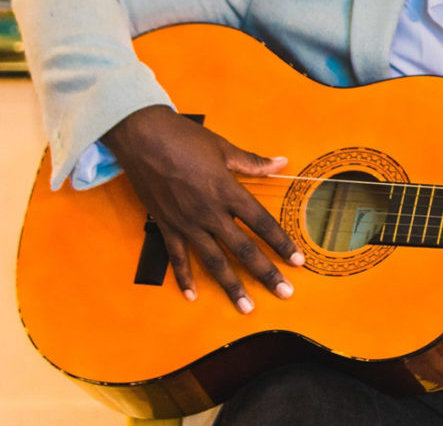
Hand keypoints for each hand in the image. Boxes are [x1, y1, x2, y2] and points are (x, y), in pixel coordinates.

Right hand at [102, 105, 303, 312]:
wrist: (142, 137)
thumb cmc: (185, 139)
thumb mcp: (224, 148)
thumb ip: (253, 162)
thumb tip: (282, 163)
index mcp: (228, 191)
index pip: (262, 223)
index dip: (281, 243)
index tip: (298, 261)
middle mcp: (210, 212)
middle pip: (243, 249)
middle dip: (265, 273)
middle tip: (284, 293)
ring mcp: (187, 222)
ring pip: (213, 261)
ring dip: (231, 286)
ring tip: (246, 307)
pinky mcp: (166, 225)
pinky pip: (177, 256)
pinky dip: (184, 276)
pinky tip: (192, 295)